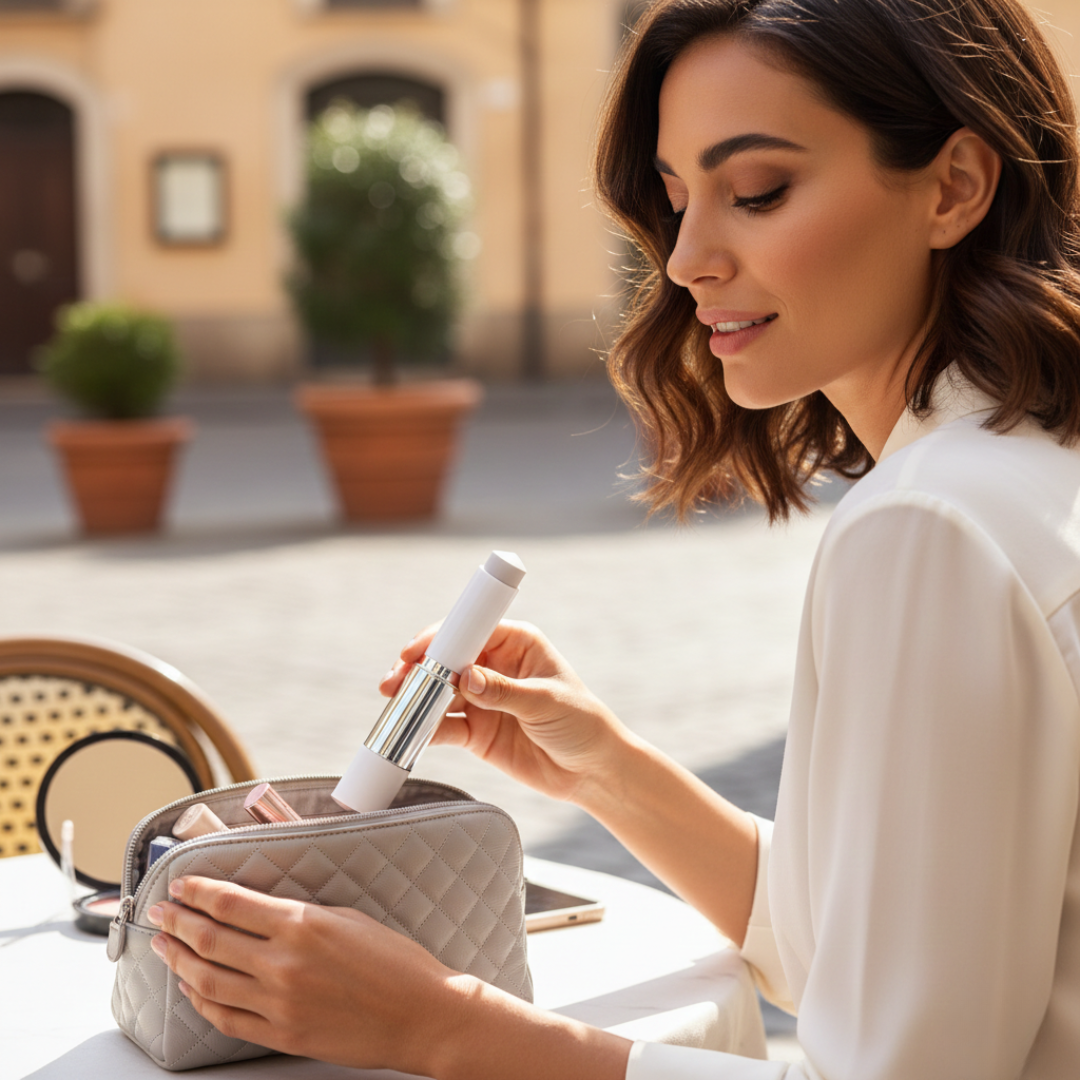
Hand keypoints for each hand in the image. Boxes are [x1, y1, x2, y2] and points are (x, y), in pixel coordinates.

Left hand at [147, 875, 469, 1072]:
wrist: (421, 1014)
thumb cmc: (396, 962)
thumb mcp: (348, 918)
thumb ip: (300, 915)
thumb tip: (261, 911)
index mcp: (302, 925)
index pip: (231, 903)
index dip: (198, 892)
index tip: (181, 883)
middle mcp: (282, 964)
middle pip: (209, 940)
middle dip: (177, 921)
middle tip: (160, 911)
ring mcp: (278, 1004)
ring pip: (207, 980)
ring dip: (178, 960)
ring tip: (164, 946)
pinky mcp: (282, 1035)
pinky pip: (226, 1018)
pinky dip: (201, 1001)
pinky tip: (192, 988)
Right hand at [379, 621, 630, 805]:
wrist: (593, 771)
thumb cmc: (582, 724)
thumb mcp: (546, 702)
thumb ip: (504, 691)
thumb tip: (466, 677)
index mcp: (516, 644)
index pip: (471, 630)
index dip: (441, 638)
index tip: (415, 650)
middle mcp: (494, 666)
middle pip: (446, 661)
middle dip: (418, 670)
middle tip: (394, 683)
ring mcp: (482, 699)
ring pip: (438, 693)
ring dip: (415, 700)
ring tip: (394, 707)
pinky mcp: (476, 731)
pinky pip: (443, 727)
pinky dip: (424, 730)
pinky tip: (409, 734)